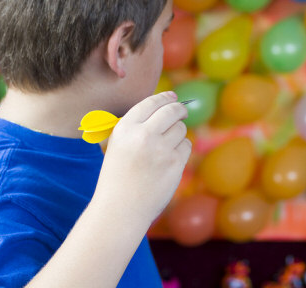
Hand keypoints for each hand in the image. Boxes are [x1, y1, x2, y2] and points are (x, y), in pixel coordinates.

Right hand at [93, 92, 190, 225]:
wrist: (121, 209)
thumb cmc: (118, 176)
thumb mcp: (119, 144)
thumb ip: (138, 125)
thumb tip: (167, 104)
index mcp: (125, 128)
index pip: (151, 103)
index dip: (165, 97)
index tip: (173, 97)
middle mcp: (143, 135)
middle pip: (172, 110)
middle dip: (180, 109)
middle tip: (182, 111)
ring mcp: (161, 149)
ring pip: (181, 128)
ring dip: (178, 134)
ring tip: (165, 148)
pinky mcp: (175, 163)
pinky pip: (187, 145)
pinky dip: (182, 150)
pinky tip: (169, 160)